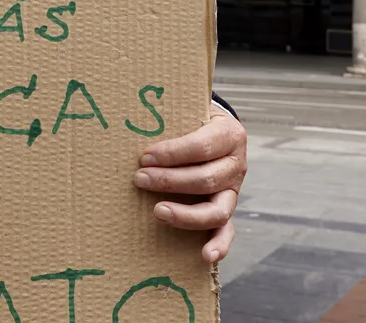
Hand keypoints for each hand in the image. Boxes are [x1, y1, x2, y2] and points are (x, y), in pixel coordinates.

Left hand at [134, 110, 246, 263]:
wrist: (211, 128)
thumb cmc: (190, 119)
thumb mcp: (187, 110)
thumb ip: (170, 118)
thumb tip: (128, 126)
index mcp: (230, 134)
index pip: (202, 146)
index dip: (173, 153)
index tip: (145, 157)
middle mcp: (237, 164)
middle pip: (206, 179)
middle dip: (170, 181)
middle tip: (139, 179)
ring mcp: (233, 190)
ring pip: (217, 210)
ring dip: (185, 214)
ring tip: (157, 211)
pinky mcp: (226, 208)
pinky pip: (226, 231)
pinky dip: (219, 245)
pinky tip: (205, 255)